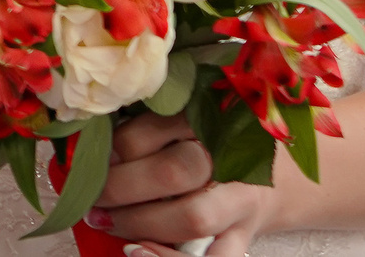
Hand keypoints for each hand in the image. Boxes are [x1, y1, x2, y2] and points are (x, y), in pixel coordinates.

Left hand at [90, 113, 272, 255]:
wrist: (275, 178)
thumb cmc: (212, 147)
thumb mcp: (183, 124)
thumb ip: (145, 128)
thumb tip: (89, 145)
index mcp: (210, 120)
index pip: (160, 126)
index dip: (118, 145)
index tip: (90, 157)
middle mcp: (230, 160)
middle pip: (174, 171)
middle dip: (121, 186)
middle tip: (90, 194)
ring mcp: (240, 203)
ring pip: (194, 216)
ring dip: (139, 222)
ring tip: (103, 221)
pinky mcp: (242, 237)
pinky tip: (136, 250)